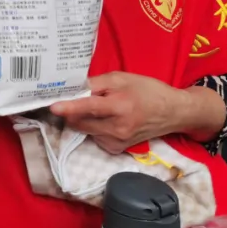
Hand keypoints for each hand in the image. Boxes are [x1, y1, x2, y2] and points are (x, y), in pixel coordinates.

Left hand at [49, 72, 193, 153]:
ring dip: (83, 119)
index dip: (70, 107)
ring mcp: (117, 142)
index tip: (53, 107)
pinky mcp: (116, 149)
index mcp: (120, 107)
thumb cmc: (147, 90)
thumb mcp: (122, 78)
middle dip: (72, 111)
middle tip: (75, 98)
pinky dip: (93, 127)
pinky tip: (107, 119)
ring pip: (85, 130)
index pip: (90, 108)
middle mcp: (117, 129)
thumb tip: (72, 88)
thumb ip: (96, 83)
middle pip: (81, 122)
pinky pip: (94, 137)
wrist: (173, 112)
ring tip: (101, 107)